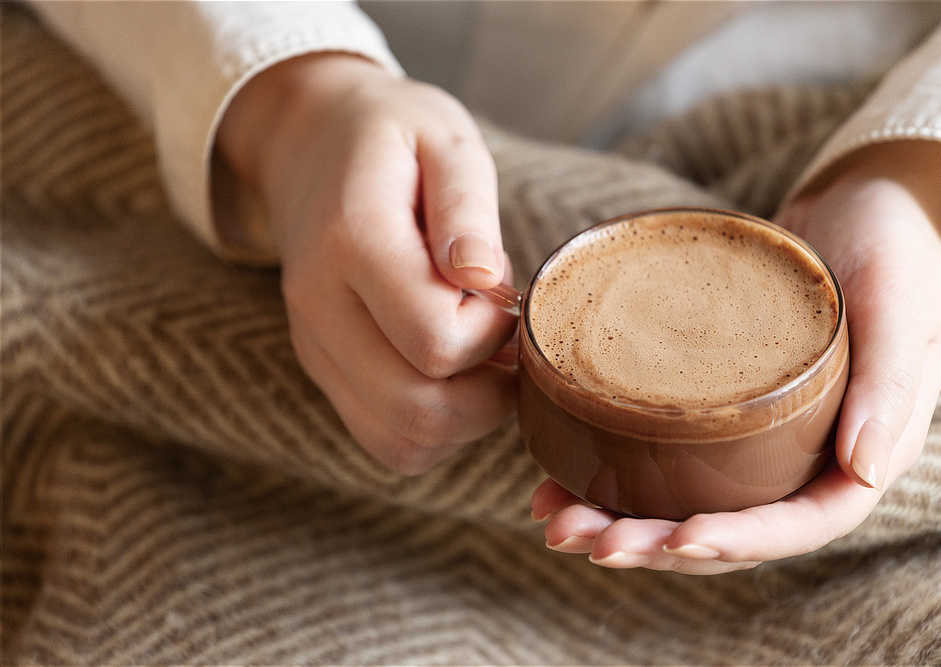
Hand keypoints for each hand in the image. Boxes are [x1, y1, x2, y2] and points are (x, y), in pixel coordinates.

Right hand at [217, 53, 516, 473]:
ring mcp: (315, 345)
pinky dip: (434, 428)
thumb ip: (467, 210)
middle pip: (417, 411)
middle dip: (488, 394)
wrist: (310, 141)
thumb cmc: (392, 137)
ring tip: (482, 358)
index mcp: (351, 240)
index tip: (503, 295)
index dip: (493, 333)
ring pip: (400, 442)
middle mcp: (319, 306)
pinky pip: (384, 439)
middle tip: (507, 341)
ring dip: (464, 420)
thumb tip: (486, 285)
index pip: (435, 340)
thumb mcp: (445, 139)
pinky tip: (454, 375)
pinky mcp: (323, 368)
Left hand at [533, 141, 940, 573]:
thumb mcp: (904, 307)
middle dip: (653, 543)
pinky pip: (668, 455)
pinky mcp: (720, 410)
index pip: (799, 524)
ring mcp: (758, 439)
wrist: (862, 204)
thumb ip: (890, 386)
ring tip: (554, 520)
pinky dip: (613, 473)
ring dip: (621, 521)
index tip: (677, 537)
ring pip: (688, 502)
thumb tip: (862, 470)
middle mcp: (803, 461)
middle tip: (583, 537)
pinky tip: (560, 480)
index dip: (739, 541)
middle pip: (728, 528)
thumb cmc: (894, 248)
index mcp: (856, 457)